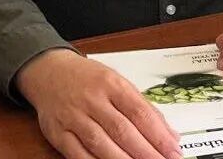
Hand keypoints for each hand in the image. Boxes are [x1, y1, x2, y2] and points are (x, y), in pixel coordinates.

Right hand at [15, 48, 181, 158]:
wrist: (49, 71)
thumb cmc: (87, 79)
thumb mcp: (118, 83)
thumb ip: (144, 108)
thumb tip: (169, 134)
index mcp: (112, 84)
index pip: (140, 113)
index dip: (159, 135)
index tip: (173, 150)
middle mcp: (93, 100)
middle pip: (123, 131)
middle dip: (146, 152)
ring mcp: (74, 117)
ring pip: (101, 144)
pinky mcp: (58, 132)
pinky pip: (78, 154)